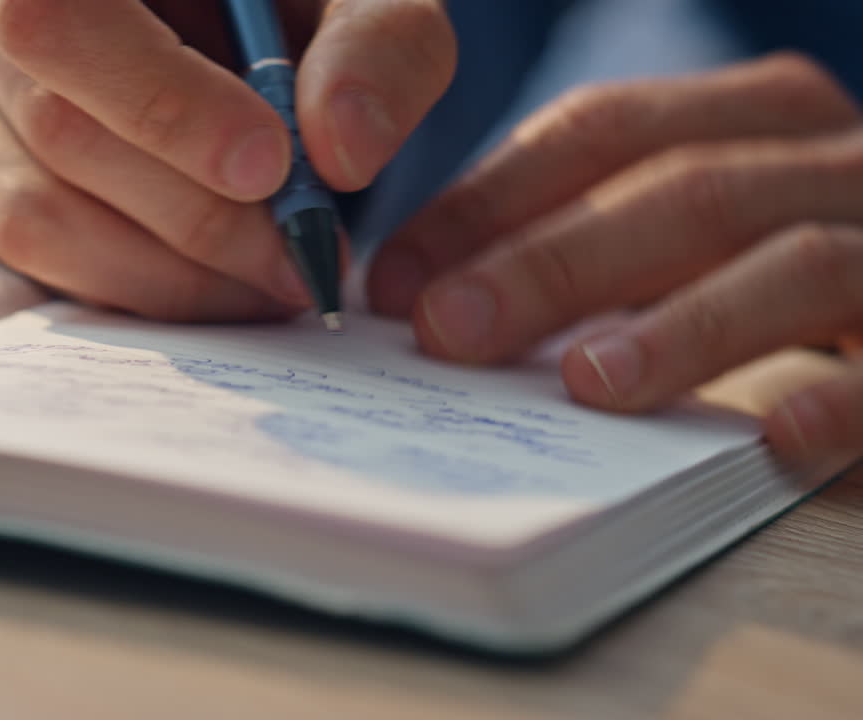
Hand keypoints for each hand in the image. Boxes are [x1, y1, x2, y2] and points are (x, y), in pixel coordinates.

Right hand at [0, 0, 455, 320]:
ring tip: (271, 279)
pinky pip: (35, 260)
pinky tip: (218, 279)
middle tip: (302, 256)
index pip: (60, 21)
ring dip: (167, 274)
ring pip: (33, 217)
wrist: (242, 15)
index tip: (270, 167)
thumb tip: (345, 151)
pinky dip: (137, 288)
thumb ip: (378, 41)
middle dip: (196, 216)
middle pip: (57, 131)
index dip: (162, 104)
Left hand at [366, 54, 862, 459]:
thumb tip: (426, 300)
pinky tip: (774, 439)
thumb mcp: (682, 223)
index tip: (394, 281)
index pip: (597, 134)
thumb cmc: (775, 263)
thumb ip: (586, 239)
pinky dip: (840, 401)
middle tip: (452, 330)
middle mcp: (823, 160)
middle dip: (555, 263)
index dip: (486, 204)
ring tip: (587, 384)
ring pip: (792, 264)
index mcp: (746, 118)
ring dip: (681, 328)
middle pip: (683, 192)